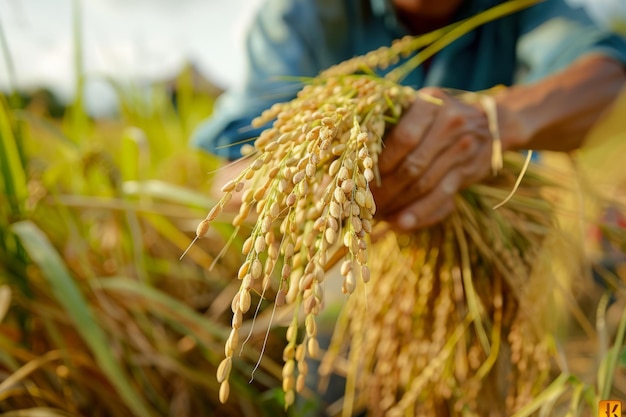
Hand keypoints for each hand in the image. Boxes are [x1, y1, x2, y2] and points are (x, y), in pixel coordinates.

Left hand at [371, 87, 494, 230]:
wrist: (489, 123)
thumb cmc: (435, 117)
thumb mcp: (417, 109)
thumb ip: (392, 127)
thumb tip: (352, 160)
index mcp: (431, 103)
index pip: (404, 139)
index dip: (381, 163)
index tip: (361, 179)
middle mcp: (451, 123)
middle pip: (413, 165)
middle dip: (385, 190)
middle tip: (364, 205)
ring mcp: (464, 148)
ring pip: (425, 184)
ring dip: (398, 204)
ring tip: (377, 216)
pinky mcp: (469, 171)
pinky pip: (441, 197)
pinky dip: (419, 213)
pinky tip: (401, 224)